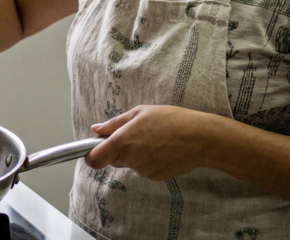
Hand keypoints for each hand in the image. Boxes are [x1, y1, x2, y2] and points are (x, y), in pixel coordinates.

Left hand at [84, 105, 215, 180]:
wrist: (200, 138)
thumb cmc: (171, 120)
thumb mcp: (139, 113)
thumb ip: (114, 123)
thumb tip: (96, 129)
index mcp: (123, 141)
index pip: (94, 159)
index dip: (89, 156)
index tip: (92, 150)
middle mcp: (130, 159)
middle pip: (112, 159)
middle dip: (117, 150)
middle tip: (135, 134)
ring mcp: (143, 170)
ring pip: (130, 163)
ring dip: (135, 154)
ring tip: (154, 139)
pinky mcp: (154, 177)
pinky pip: (143, 169)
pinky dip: (148, 160)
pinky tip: (162, 148)